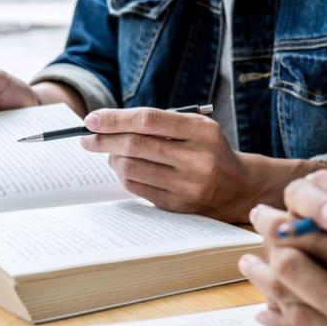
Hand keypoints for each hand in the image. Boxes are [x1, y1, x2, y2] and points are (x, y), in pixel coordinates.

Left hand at [79, 107, 325, 221]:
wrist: (239, 188)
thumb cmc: (211, 151)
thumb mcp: (197, 127)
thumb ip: (162, 123)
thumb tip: (111, 125)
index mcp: (202, 131)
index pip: (148, 120)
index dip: (114, 119)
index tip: (90, 120)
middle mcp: (196, 159)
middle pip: (135, 145)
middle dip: (104, 141)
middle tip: (87, 138)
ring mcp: (187, 186)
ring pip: (132, 169)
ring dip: (113, 160)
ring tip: (110, 154)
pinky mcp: (179, 206)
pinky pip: (138, 189)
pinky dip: (125, 177)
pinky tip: (124, 169)